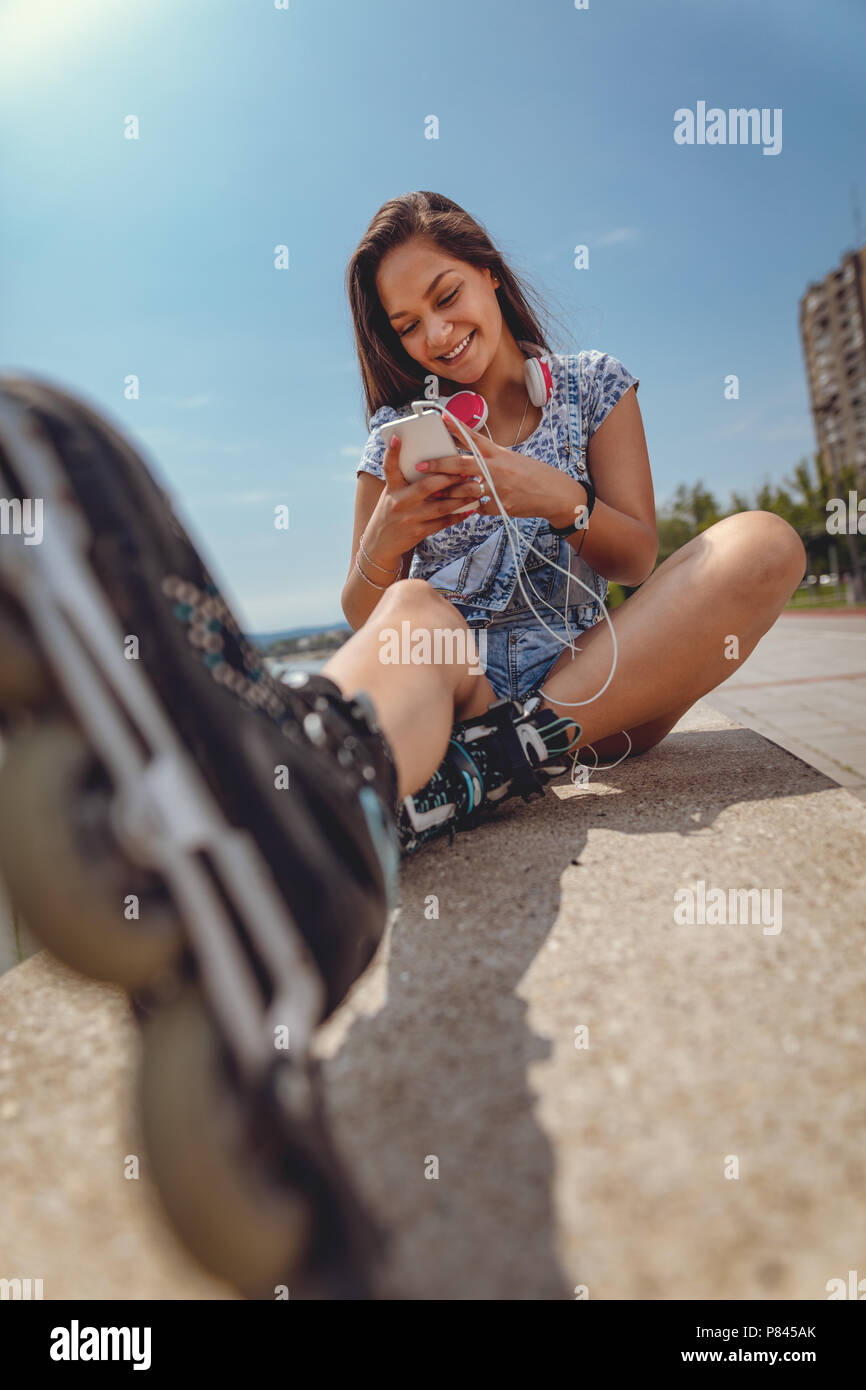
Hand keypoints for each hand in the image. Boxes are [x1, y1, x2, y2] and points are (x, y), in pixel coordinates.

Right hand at [363, 432, 484, 563]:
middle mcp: (399, 501)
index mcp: (392, 488)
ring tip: (475, 489)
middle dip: (448, 478)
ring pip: (440, 506)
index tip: (397, 438)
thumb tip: (428, 462)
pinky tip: (469, 508)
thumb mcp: (392, 493)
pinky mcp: (418, 532)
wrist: (380, 543)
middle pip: (426, 486)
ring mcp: (409, 518)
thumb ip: (405, 480)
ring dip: (460, 498)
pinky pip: (443, 522)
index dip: (392, 452)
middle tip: (466, 470)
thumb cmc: (391, 512)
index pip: (389, 467)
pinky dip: (457, 515)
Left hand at [439, 416, 565, 518]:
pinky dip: (474, 507)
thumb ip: (490, 459)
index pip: (474, 438)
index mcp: (499, 454)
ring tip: (435, 493)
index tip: (441, 418)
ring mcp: (498, 488)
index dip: (456, 428)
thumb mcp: (512, 459)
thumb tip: (469, 458)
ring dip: (448, 493)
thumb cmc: (533, 475)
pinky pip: (478, 507)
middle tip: (419, 467)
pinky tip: (473, 507)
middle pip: (461, 465)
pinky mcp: (499, 506)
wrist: (554, 495)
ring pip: (464, 490)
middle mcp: (497, 469)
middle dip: (438, 466)